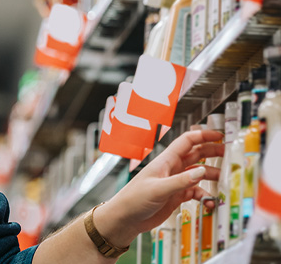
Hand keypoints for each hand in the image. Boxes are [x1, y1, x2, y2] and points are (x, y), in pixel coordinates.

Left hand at [93, 128, 224, 246]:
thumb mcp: (158, 189)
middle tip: (229, 155)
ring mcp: (175, 182)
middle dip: (213, 153)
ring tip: (224, 180)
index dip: (203, 136)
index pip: (187, 142)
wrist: (126, 219)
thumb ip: (181, 181)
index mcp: (166, 161)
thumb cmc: (134, 199)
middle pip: (196, 155)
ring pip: (199, 174)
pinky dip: (205, 195)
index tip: (220, 136)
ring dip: (212, 176)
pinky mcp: (176, 196)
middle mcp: (172, 169)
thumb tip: (202, 171)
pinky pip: (196, 191)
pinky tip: (209, 202)